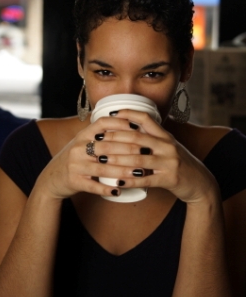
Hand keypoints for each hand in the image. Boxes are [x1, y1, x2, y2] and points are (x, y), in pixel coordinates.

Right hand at [33, 115, 155, 199]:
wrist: (51, 178)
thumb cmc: (75, 159)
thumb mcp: (83, 142)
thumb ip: (100, 135)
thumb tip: (128, 125)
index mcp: (82, 135)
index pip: (102, 124)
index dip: (120, 123)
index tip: (137, 127)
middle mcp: (78, 147)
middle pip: (107, 146)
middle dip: (129, 149)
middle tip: (146, 152)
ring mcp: (75, 164)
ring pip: (103, 167)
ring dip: (123, 171)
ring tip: (139, 173)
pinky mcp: (74, 181)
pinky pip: (93, 186)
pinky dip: (107, 188)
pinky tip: (119, 190)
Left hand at [89, 109, 219, 204]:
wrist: (201, 182)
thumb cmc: (179, 163)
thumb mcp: (168, 146)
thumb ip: (152, 137)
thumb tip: (129, 128)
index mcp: (165, 135)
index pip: (145, 118)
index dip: (128, 114)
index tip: (111, 115)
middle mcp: (167, 145)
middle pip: (136, 138)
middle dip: (113, 139)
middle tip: (96, 141)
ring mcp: (169, 162)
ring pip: (138, 159)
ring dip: (117, 160)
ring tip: (101, 160)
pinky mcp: (170, 179)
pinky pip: (146, 180)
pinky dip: (129, 180)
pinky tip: (117, 182)